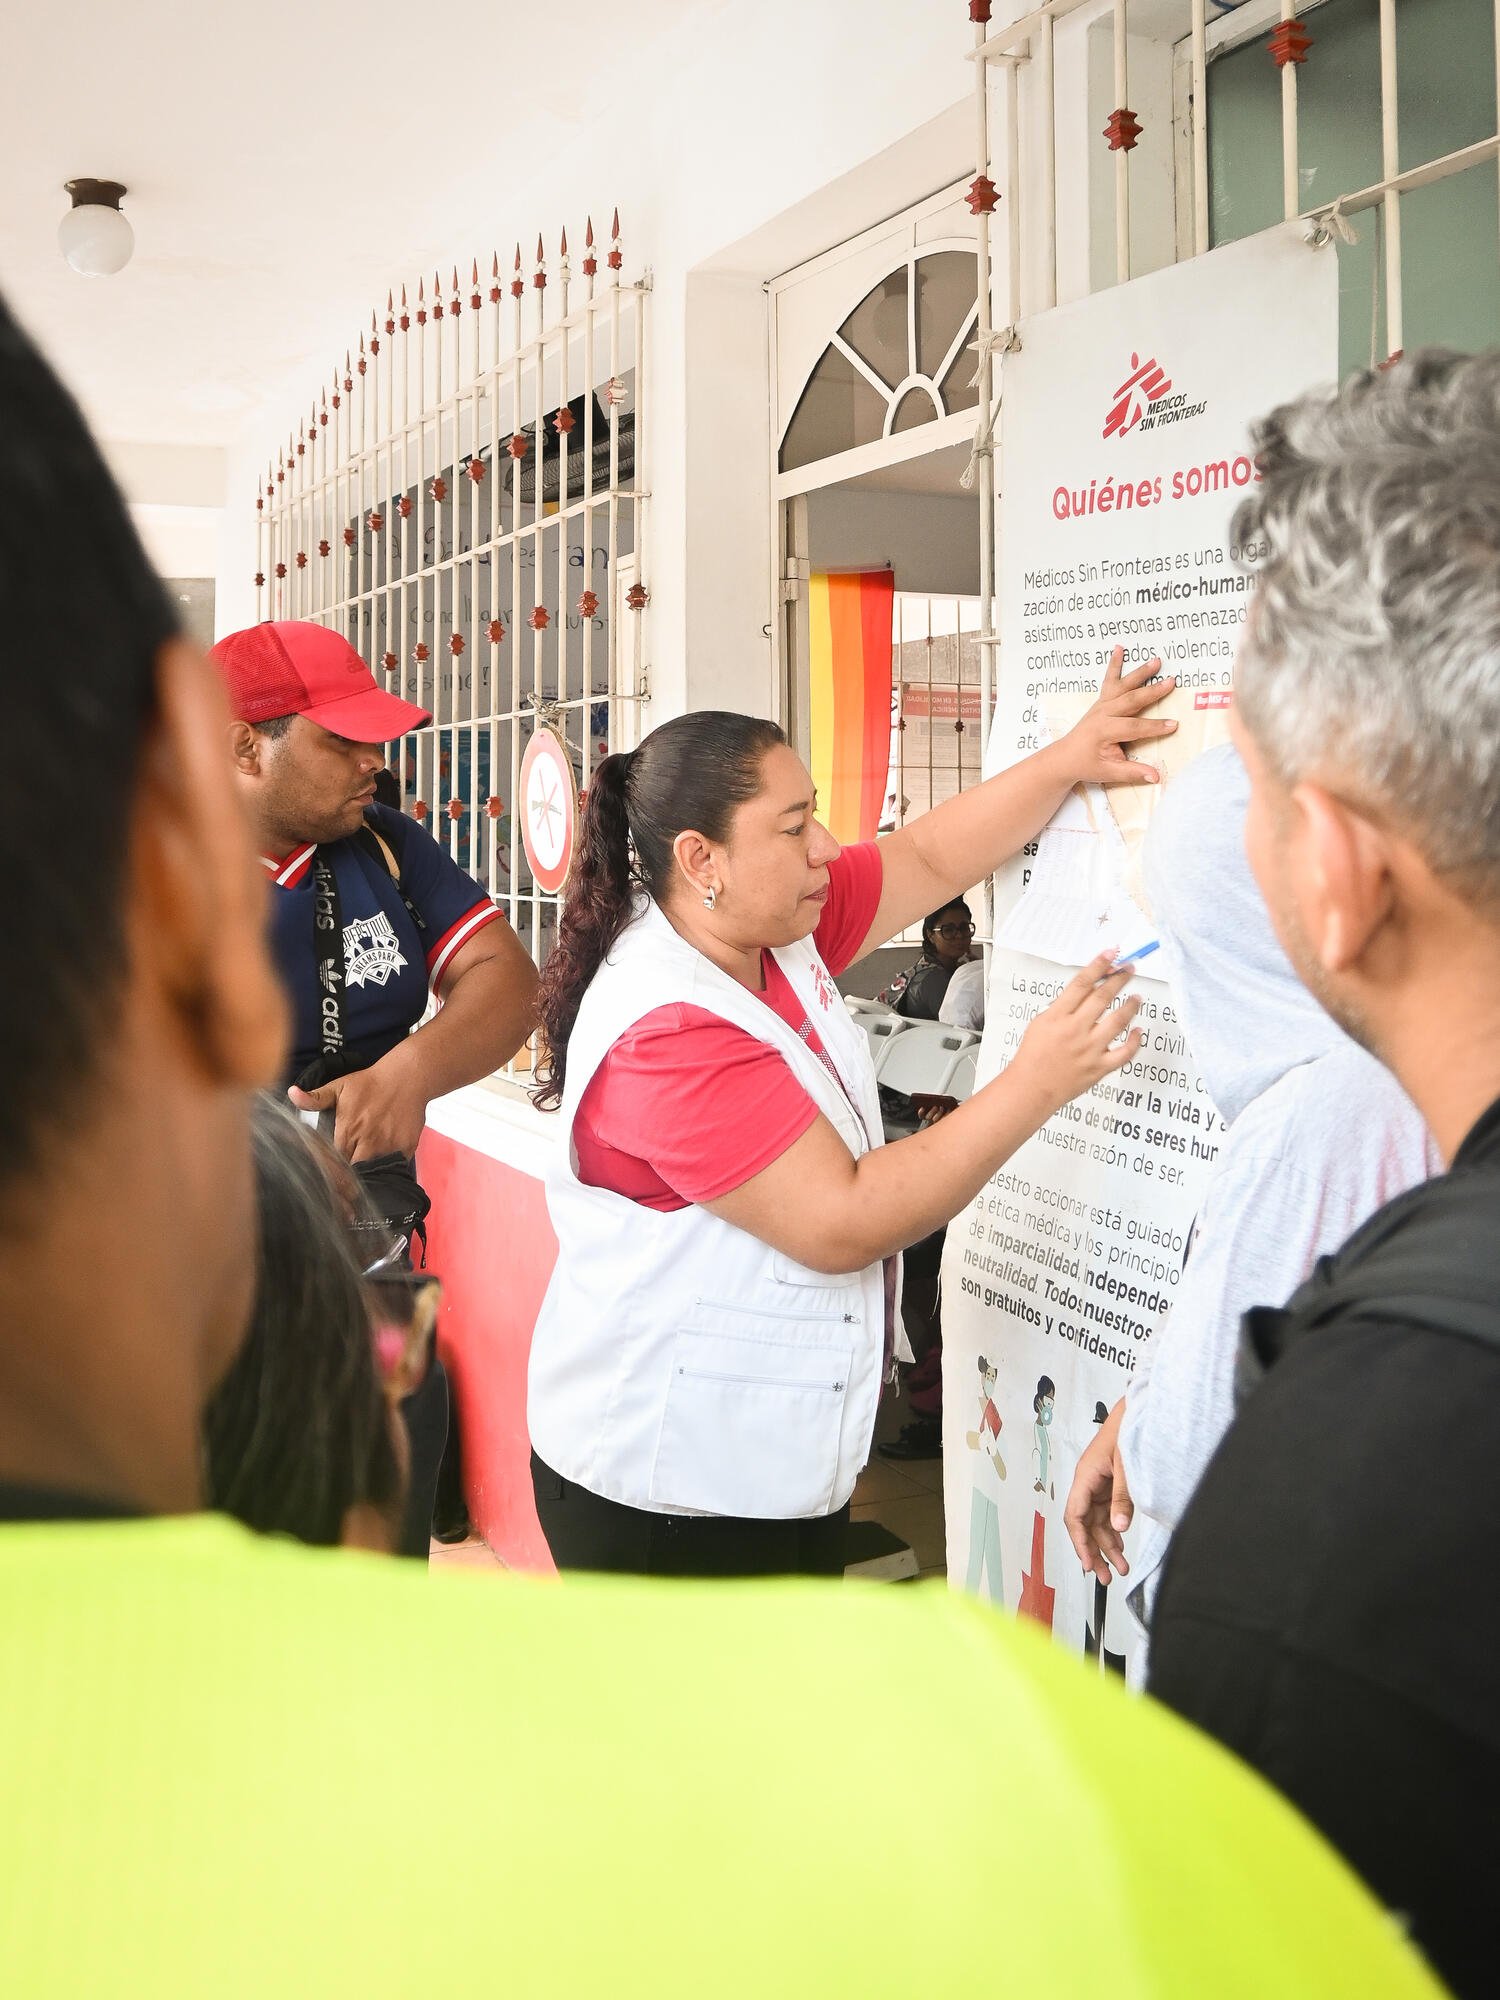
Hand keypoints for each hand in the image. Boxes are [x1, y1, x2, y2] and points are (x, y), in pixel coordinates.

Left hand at [287, 1046, 429, 1162]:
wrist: (407, 1076)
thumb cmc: (372, 1083)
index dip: (332, 1168)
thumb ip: (315, 1098)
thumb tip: (292, 1094)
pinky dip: (389, 1167)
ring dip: (369, 1173)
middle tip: (347, 1174)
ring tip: (364, 1170)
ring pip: (375, 1173)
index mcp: (348, 1132)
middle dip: (349, 1176)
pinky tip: (384, 1161)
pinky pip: (395, 1167)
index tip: (332, 1169)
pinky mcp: (406, 1148)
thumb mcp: (339, 1087)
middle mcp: (368, 1143)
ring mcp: (389, 1147)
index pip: (334, 1163)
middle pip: (354, 1173)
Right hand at [1007, 954, 1141, 1119]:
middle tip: (1129, 969)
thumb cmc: (1033, 1056)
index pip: (1081, 984)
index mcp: (1058, 1017)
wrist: (1031, 1088)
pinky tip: (1138, 1031)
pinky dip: (1134, 1041)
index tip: (1110, 954)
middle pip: (1102, 997)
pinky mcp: (1099, 1067)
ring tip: (1137, 998)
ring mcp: (1089, 1049)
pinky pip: (1124, 1053)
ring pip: (1118, 1021)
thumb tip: (1088, 990)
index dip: (1098, 965)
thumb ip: (1064, 1007)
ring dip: (1131, 1006)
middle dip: (1119, 979)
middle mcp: (1075, 1030)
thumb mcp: (1041, 1023)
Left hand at [1060, 647, 1177, 787]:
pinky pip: (1109, 680)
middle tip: (1171, 683)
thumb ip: (1133, 772)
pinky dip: (1114, 664)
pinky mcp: (1101, 702)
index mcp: (1104, 731)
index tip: (1173, 725)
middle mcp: (1102, 714)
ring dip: (1140, 673)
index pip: (1134, 728)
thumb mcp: (1109, 772)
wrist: (1064, 757)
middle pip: (1131, 701)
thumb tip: (1156, 777)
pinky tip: (1118, 648)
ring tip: (1157, 661)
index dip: (1154, 727)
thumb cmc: (1086, 765)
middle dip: (1152, 692)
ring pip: (1123, 686)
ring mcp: (1101, 706)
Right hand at [1064, 1398, 1133, 1585]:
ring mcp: (1099, 1484)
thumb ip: (1123, 1498)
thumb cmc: (1127, 1430)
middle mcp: (1088, 1483)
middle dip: (1094, 1551)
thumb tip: (1119, 1527)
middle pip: (1085, 1524)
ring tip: (1121, 1568)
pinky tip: (1122, 1545)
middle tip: (1106, 1578)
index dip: (1080, 1542)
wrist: (1137, 1409)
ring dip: (1108, 1545)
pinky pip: (1107, 1513)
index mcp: (1085, 1476)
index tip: (1089, 1564)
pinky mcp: (1110, 1484)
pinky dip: (1114, 1530)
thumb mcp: (1126, 1466)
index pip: (1075, 1516)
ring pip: (1098, 1522)